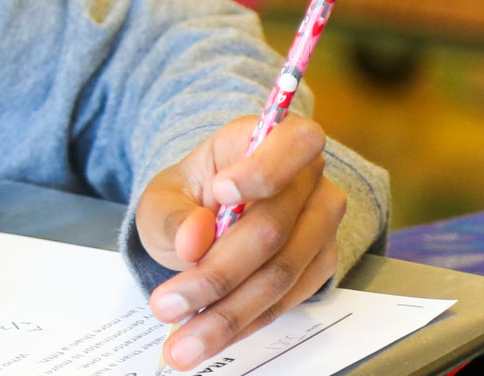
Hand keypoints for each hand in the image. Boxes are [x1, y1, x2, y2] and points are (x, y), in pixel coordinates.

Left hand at [134, 116, 347, 371]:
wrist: (204, 224)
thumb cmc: (187, 201)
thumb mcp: (162, 199)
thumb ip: (174, 215)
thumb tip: (194, 239)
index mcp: (268, 139)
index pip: (293, 142)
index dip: (264, 170)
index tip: (220, 192)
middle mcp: (307, 178)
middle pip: (274, 229)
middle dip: (217, 273)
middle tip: (166, 305)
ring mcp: (320, 223)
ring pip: (281, 274)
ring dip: (227, 314)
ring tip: (181, 344)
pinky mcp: (319, 264)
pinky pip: (285, 301)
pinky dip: (243, 323)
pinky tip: (207, 339)